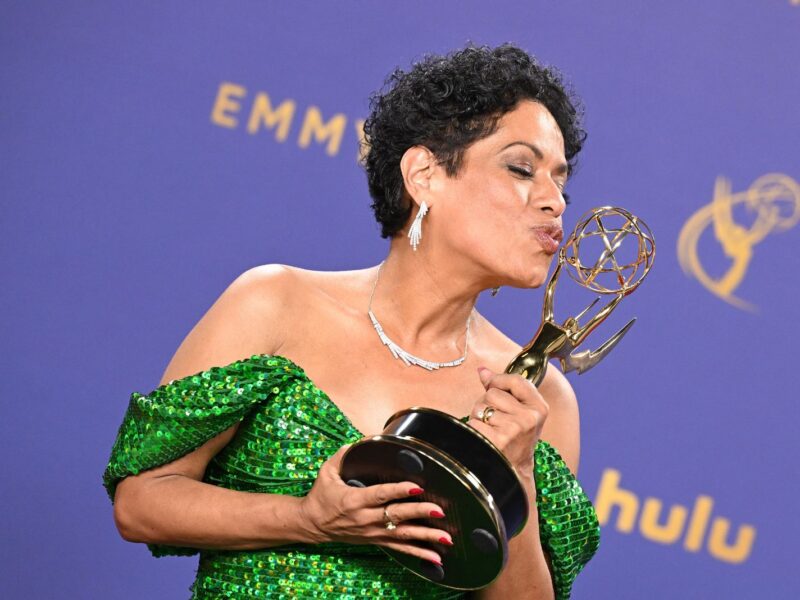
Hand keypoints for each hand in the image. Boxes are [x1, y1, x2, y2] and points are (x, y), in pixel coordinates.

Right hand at [298, 444, 451, 564]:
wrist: (312, 525)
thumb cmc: (321, 496)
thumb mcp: (327, 471)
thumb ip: (343, 455)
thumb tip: (362, 440)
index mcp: (354, 500)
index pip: (380, 495)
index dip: (399, 491)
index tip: (416, 486)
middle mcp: (365, 518)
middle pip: (396, 516)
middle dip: (419, 513)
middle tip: (439, 510)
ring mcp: (373, 532)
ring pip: (402, 535)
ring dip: (426, 537)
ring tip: (446, 537)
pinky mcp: (376, 540)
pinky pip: (400, 548)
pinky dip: (419, 553)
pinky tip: (436, 557)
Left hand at [468, 367, 549, 477]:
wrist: (514, 471)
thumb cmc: (516, 437)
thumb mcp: (520, 412)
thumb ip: (503, 388)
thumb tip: (482, 370)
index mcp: (539, 408)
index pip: (515, 380)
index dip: (499, 380)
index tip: (494, 385)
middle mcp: (528, 418)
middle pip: (492, 393)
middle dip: (487, 403)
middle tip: (496, 419)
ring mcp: (513, 430)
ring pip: (480, 407)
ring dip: (479, 417)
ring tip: (490, 429)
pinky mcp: (496, 441)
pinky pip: (473, 423)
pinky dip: (474, 429)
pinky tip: (485, 438)